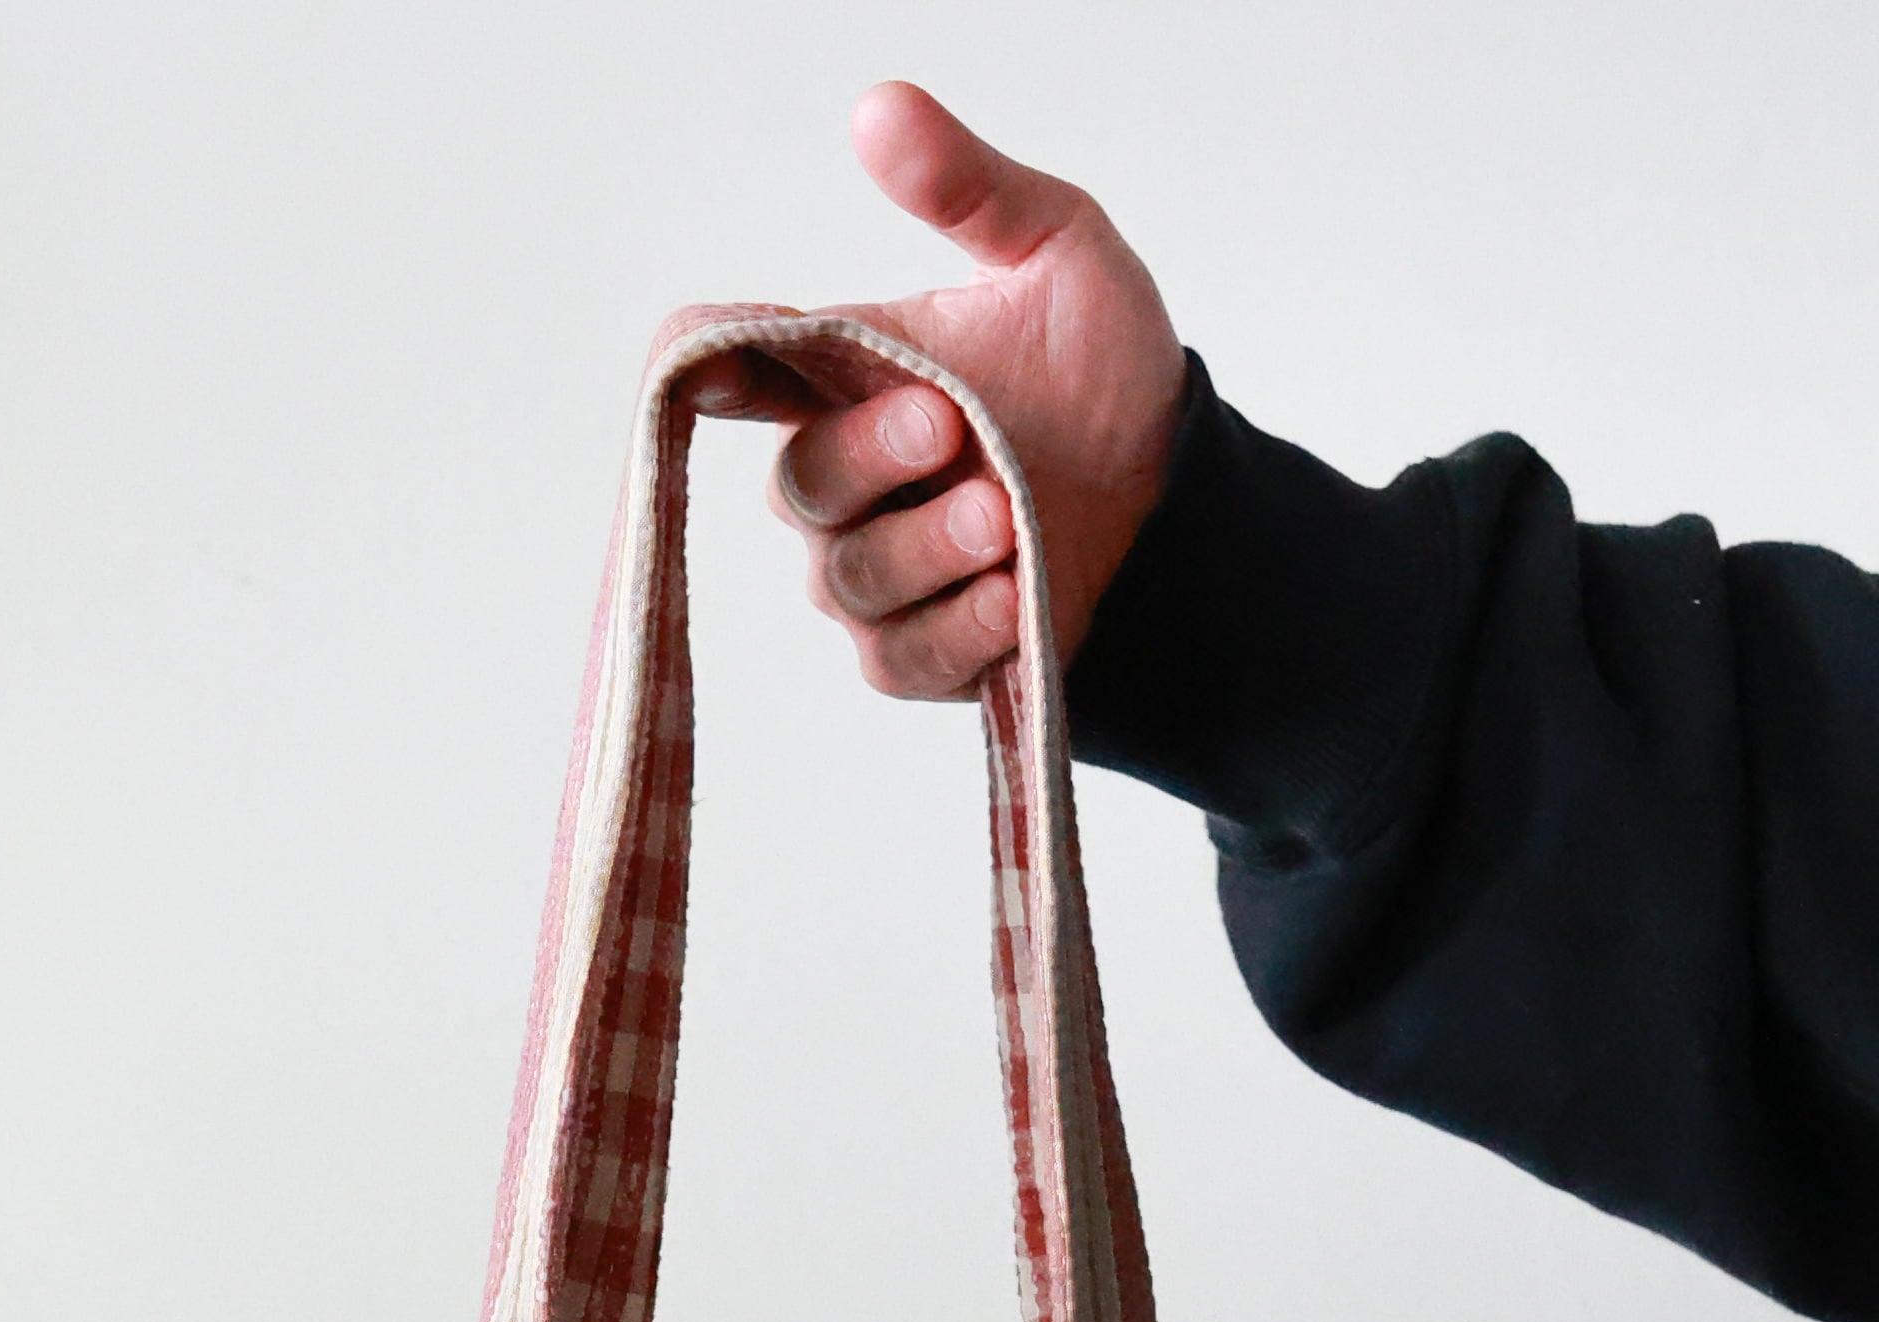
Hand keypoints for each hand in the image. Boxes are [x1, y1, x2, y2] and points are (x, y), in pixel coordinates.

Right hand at [686, 85, 1184, 699]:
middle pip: (798, 484)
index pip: (735, 366)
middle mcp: (842, 481)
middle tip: (949, 426)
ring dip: (928, 548)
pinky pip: (898, 657)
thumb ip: (969, 190)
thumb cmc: (1106, 378)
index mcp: (850, 378)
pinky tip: (1011, 598)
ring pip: (849, 578)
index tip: (709, 368)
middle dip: (867, 458)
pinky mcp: (915, 657)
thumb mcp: (1058, 255)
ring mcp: (873, 577)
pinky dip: (955, 629)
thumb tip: (880, 107)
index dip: (699, 370)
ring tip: (1008, 519)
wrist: (1178, 501)